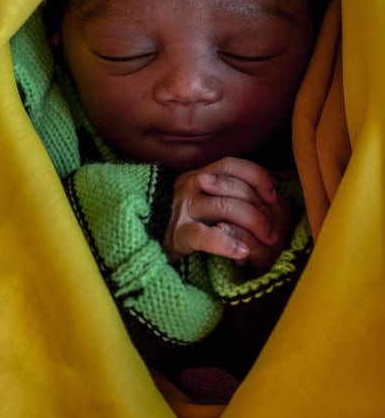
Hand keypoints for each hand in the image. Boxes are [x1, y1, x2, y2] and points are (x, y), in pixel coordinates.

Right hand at [163, 157, 294, 272]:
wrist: (144, 237)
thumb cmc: (183, 220)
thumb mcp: (203, 198)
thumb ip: (228, 192)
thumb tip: (269, 190)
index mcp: (200, 176)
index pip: (231, 165)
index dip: (257, 175)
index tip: (272, 194)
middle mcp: (191, 186)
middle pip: (234, 188)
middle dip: (261, 209)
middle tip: (274, 231)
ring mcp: (183, 209)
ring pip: (224, 207)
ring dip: (252, 224)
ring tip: (266, 241)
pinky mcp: (177, 235)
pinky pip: (205, 235)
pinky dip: (227, 243)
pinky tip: (242, 252)